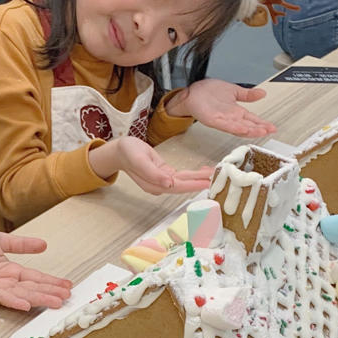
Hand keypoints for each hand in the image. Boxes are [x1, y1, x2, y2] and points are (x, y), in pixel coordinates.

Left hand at [0, 231, 72, 310]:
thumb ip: (21, 244)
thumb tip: (44, 244)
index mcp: (11, 270)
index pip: (35, 277)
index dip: (51, 281)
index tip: (68, 285)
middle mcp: (6, 282)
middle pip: (33, 288)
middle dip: (50, 292)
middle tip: (68, 298)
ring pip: (22, 295)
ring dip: (39, 299)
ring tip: (56, 303)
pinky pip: (1, 297)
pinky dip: (14, 302)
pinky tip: (26, 305)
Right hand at [90, 136, 212, 195]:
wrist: (119, 150)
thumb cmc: (128, 152)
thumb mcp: (140, 160)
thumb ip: (154, 173)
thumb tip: (169, 184)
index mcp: (154, 184)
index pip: (178, 187)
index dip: (193, 185)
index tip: (207, 182)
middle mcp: (160, 185)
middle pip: (184, 185)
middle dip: (200, 182)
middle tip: (217, 178)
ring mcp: (163, 181)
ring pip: (185, 181)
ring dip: (199, 178)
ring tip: (214, 173)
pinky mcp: (165, 174)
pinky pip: (182, 176)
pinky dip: (193, 174)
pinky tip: (203, 171)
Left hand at [169, 78, 275, 136]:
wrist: (194, 92)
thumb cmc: (209, 92)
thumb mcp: (234, 91)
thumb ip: (248, 95)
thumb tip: (262, 93)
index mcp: (236, 112)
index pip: (253, 119)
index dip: (263, 124)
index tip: (272, 127)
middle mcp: (231, 118)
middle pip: (248, 125)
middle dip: (259, 129)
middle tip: (270, 131)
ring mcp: (222, 120)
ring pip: (239, 128)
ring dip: (250, 130)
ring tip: (261, 132)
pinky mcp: (213, 120)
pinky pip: (225, 125)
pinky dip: (234, 128)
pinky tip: (243, 129)